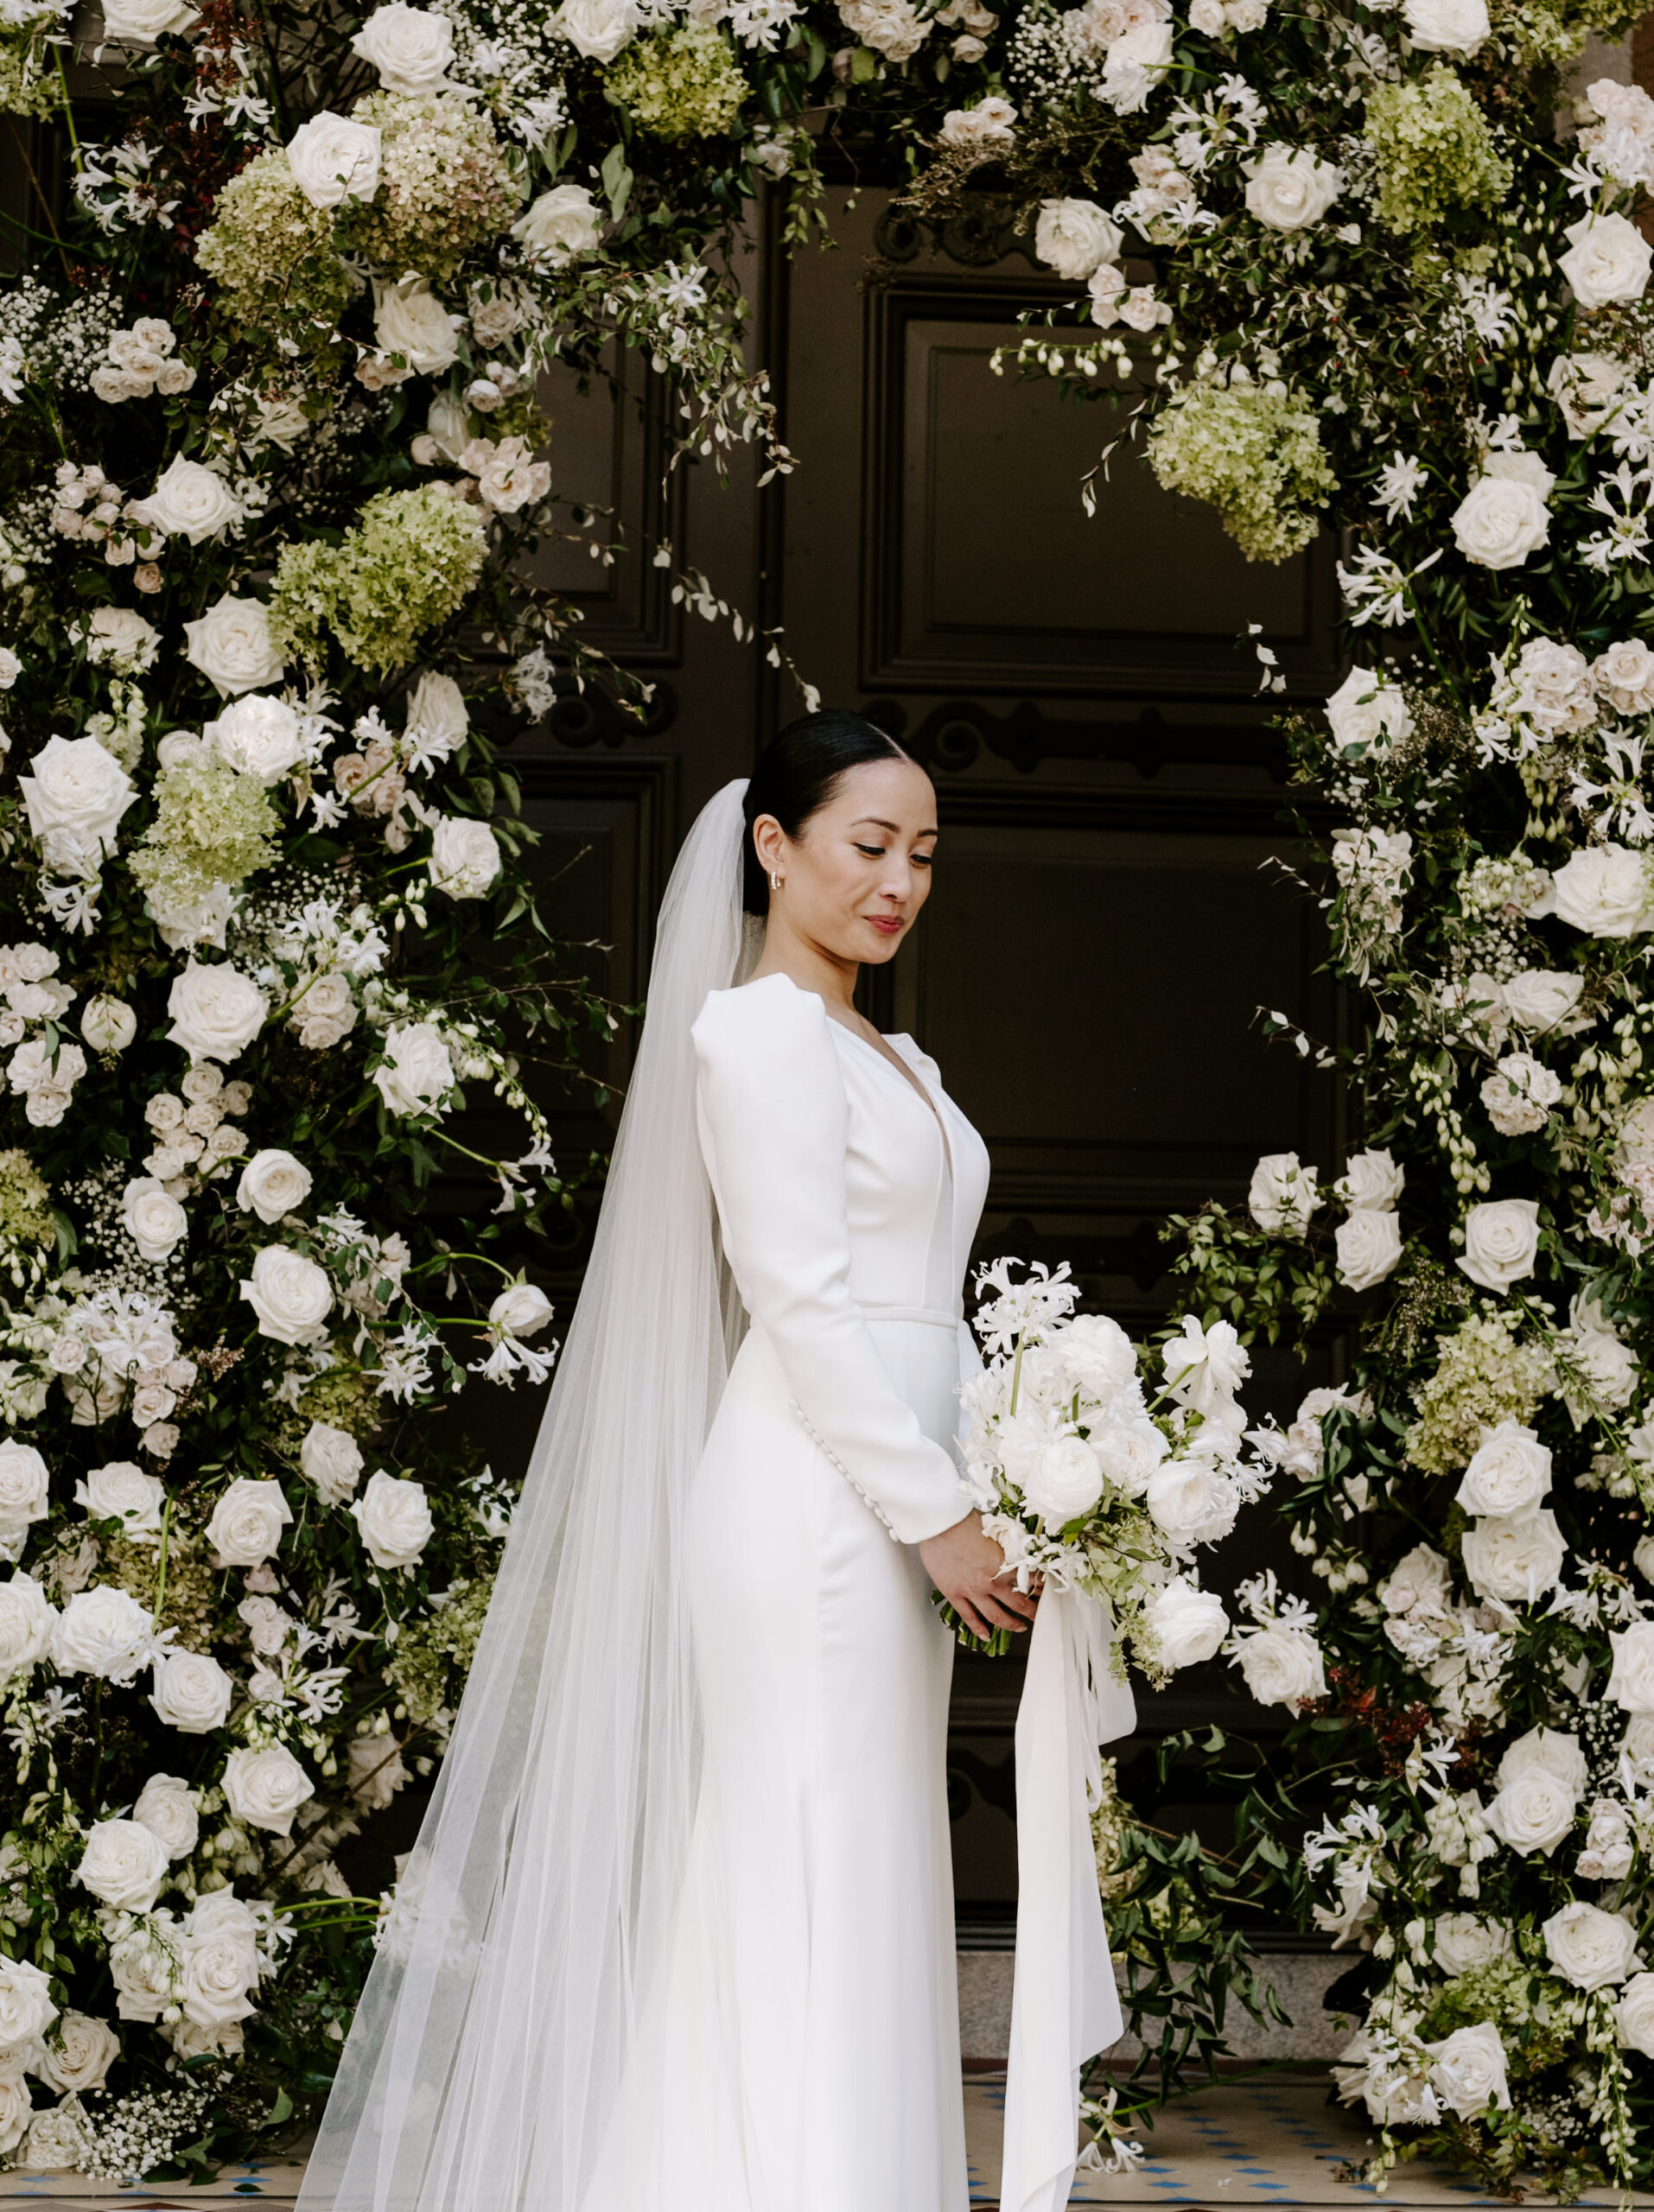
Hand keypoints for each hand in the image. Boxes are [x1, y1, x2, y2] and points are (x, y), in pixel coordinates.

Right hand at [918, 1512, 1038, 1642]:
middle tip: (1038, 1614)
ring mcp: (971, 1590)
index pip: (1030, 1580)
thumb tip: (1016, 1551)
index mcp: (1004, 1563)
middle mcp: (990, 1581)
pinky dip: (978, 1629)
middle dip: (1032, 1611)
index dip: (1040, 1586)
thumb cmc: (963, 1520)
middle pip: (1018, 1604)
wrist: (938, 1523)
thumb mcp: (994, 1531)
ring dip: (1011, 1624)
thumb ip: (1006, 1546)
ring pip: (997, 1616)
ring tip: (1020, 1627)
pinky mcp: (954, 1593)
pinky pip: (969, 1617)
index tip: (1045, 1590)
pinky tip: (986, 1635)